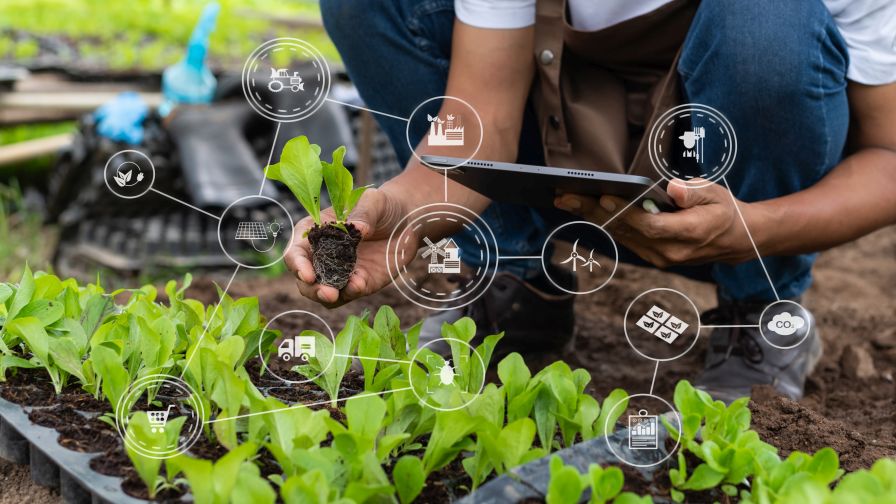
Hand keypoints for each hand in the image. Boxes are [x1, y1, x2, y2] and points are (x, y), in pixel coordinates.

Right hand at [284, 188, 414, 306]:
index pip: (296, 252)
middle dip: (312, 288)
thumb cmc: (382, 206)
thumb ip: (364, 213)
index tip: (307, 274)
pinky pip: (347, 293)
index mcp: (315, 233)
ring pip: (321, 292)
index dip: (297, 265)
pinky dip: (350, 292)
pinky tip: (360, 284)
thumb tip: (358, 229)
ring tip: (337, 294)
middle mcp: (322, 255)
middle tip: (327, 293)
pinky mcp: (358, 283)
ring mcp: (339, 272)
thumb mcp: (373, 202)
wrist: (406, 221)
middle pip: (304, 279)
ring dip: (327, 297)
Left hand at [554, 179, 755, 267]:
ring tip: (565, 199)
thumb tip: (671, 189)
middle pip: (626, 230)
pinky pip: (624, 238)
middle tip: (565, 196)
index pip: (649, 225)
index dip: (624, 211)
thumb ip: (694, 192)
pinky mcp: (652, 256)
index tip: (603, 195)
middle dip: (593, 212)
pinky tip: (584, 208)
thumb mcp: (717, 194)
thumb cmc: (724, 210)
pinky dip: (603, 222)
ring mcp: (660, 257)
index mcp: (689, 234)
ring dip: (591, 217)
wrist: (736, 241)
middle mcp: (671, 252)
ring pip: (620, 235)